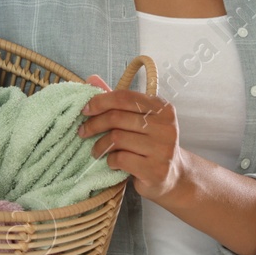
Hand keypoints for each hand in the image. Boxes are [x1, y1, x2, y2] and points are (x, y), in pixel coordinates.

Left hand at [78, 73, 189, 201]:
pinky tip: (112, 162)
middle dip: (94, 125)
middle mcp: (166, 126)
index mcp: (162, 108)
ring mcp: (163, 149)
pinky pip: (121, 159)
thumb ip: (118, 101)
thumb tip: (92, 79)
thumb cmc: (149, 143)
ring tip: (96, 150)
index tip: (85, 110)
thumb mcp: (138, 119)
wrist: (172, 175)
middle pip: (117, 118)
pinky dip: (110, 160)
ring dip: (100, 145)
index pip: (125, 97)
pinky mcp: (156, 170)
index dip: (100, 101)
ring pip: (116, 138)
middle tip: (83, 132)